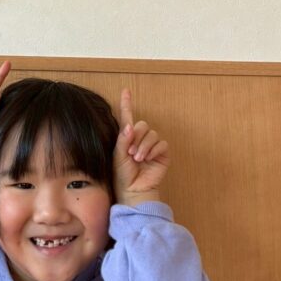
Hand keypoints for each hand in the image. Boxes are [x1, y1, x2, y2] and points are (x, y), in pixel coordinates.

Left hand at [112, 90, 169, 205]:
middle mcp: (140, 139)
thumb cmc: (122, 175)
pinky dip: (154, 150)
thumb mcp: (118, 156)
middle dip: (137, 138)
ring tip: (138, 159)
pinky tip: (148, 159)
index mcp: (127, 138)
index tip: (126, 90)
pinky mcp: (162, 154)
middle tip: (131, 153)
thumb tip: (131, 125)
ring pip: (152, 134)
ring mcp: (152, 146)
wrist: (133, 190)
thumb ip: (123, 140)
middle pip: (142, 125)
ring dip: (144, 146)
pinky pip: (161, 144)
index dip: (127, 103)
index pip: (127, 117)